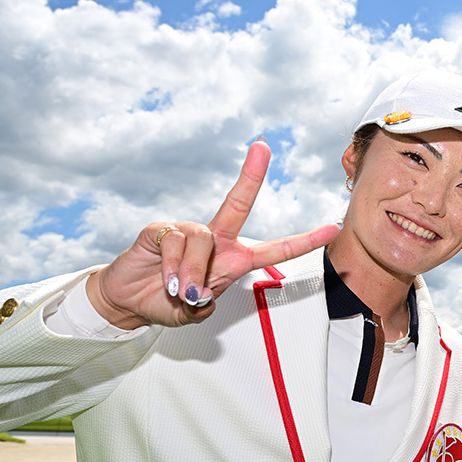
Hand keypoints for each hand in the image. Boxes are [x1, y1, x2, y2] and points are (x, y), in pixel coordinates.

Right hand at [86, 139, 341, 328]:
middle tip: (262, 147)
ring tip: (182, 291)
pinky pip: (175, 242)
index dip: (304, 240)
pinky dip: (173, 267)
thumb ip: (202, 306)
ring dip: (193, 273)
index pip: (276, 249)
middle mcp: (216, 239)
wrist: (129, 302)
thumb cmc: (167, 302)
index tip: (332, 228)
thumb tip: (200, 289)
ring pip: (203, 240)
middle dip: (251, 175)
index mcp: (235, 260)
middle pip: (238, 203)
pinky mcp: (161, 230)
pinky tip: (166, 280)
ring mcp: (188, 231)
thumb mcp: (193, 314)